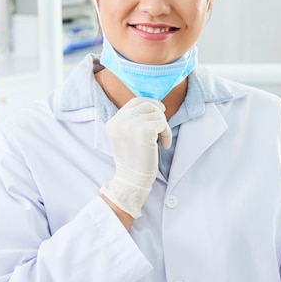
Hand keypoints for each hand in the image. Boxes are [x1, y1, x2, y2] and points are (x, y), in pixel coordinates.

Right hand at [100, 97, 171, 218]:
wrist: (132, 180)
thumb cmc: (133, 160)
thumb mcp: (125, 136)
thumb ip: (132, 120)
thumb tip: (154, 105)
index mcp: (113, 122)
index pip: (135, 101)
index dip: (150, 103)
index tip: (160, 111)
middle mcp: (119, 121)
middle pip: (147, 105)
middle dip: (159, 115)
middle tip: (161, 130)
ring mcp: (131, 125)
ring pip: (157, 114)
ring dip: (163, 126)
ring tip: (160, 140)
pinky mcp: (144, 131)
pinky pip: (163, 124)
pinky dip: (167, 134)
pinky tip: (164, 145)